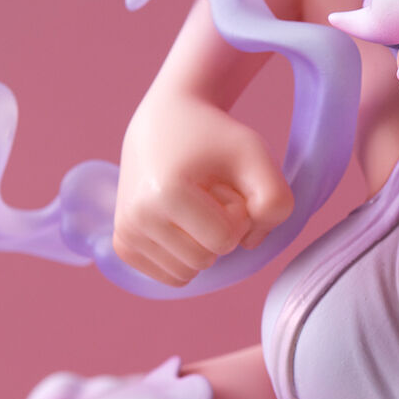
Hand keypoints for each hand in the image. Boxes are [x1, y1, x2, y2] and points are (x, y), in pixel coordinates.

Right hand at [113, 93, 292, 285]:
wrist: (166, 122)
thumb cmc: (216, 139)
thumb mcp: (258, 156)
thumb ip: (276, 201)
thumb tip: (249, 244)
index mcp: (165, 193)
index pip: (225, 241)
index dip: (239, 214)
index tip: (226, 185)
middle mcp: (136, 217)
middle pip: (205, 259)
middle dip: (221, 230)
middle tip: (211, 192)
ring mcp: (125, 234)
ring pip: (189, 273)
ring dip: (203, 242)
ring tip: (195, 203)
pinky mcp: (122, 245)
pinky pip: (172, 276)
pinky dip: (186, 254)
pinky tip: (181, 219)